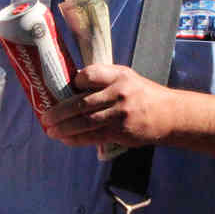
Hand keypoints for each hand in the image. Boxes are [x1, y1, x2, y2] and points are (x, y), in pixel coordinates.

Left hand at [40, 64, 174, 147]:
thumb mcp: (127, 78)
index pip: (89, 74)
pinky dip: (76, 139)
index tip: (66, 88)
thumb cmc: (143, 94)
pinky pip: (93, 136)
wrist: (170, 115)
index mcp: (119, 75)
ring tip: (50, 130)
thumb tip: (72, 86)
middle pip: (82, 103)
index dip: (75, 82)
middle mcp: (119, 93)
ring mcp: (120, 114)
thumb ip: (103, 79)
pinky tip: (65, 139)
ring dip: (64, 128)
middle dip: (59, 112)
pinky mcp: (121, 132)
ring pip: (85, 122)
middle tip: (44, 117)